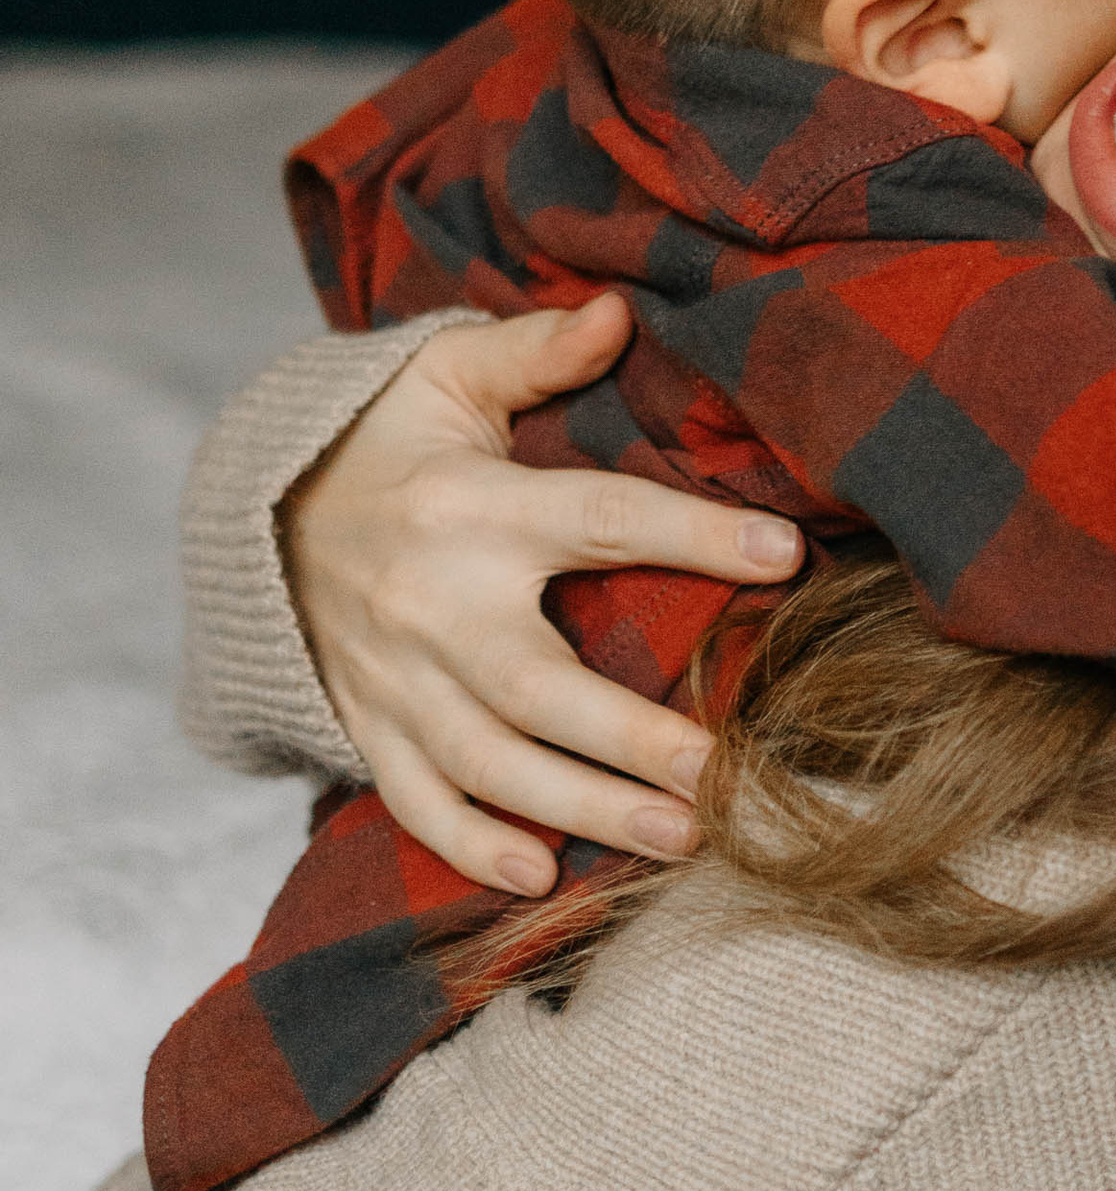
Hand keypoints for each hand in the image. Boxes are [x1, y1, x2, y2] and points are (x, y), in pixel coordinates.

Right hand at [284, 296, 803, 894]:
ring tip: (682, 838)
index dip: (697, 535)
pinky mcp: (368, 727)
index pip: (603, 520)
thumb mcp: (443, 374)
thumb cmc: (380, 440)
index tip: (787, 555)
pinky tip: (543, 878)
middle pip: (540, 686)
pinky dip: (472, 847)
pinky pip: (417, 801)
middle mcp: (430, 604)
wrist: (252, 518)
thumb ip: (534, 351)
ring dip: (586, 810)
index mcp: (470, 509)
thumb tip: (619, 312)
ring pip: (492, 763)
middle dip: (634, 739)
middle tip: (728, 775)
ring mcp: (393, 679)